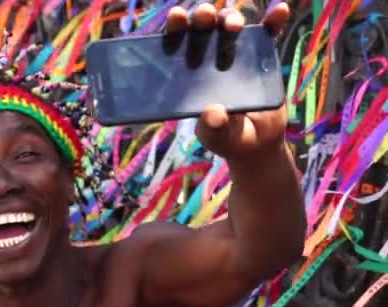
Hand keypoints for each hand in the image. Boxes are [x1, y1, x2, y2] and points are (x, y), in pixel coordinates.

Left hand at [165, 2, 290, 161]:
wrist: (257, 143)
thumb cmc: (226, 137)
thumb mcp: (216, 136)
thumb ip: (212, 128)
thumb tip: (214, 114)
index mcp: (188, 71)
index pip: (177, 43)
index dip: (175, 27)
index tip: (177, 18)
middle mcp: (209, 56)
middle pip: (203, 27)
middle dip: (202, 16)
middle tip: (204, 17)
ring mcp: (236, 54)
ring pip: (230, 25)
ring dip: (231, 17)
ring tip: (234, 26)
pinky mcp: (262, 56)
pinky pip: (268, 34)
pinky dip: (273, 20)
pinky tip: (280, 10)